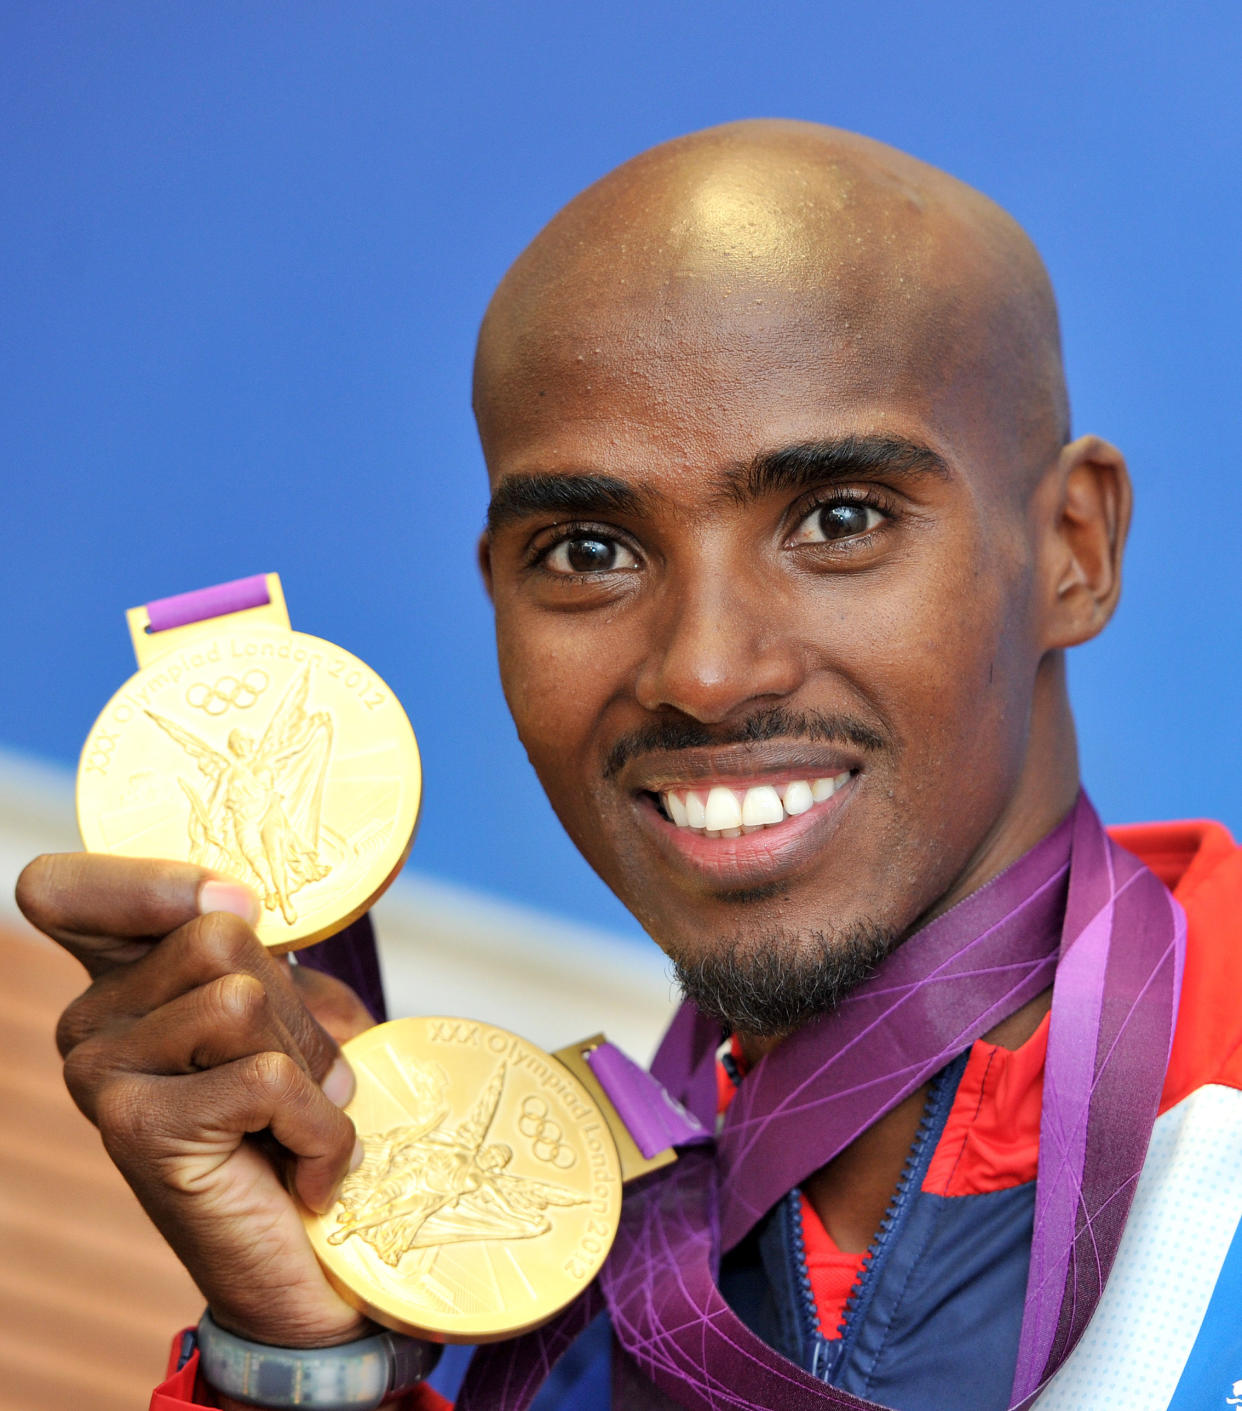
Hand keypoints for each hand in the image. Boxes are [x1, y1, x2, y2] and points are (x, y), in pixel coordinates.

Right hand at [16, 853, 375, 1349]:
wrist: (311, 1259)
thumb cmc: (304, 1119)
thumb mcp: (296, 1013)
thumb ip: (265, 949)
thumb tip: (231, 901)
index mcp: (120, 978)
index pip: (62, 888)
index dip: (147, 877)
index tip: (228, 901)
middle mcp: (89, 1022)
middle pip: (217, 932)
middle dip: (296, 1004)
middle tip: (300, 1076)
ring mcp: (100, 1076)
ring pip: (245, 997)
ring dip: (313, 1064)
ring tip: (302, 1119)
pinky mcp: (137, 1132)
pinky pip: (267, 1080)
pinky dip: (322, 1127)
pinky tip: (310, 1173)